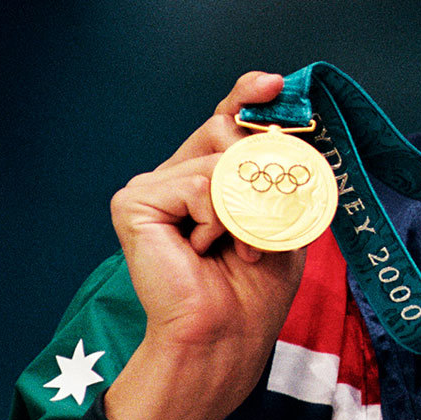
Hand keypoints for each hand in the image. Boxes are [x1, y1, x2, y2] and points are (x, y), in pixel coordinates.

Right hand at [104, 72, 308, 419]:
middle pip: (224, 128)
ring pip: (215, 154)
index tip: (274, 85)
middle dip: (258, 168)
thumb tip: (285, 133)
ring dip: (243, 205)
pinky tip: (204, 248)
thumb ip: (279, 174)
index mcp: (209, 176)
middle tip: (263, 221)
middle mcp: (177, 174)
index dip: (248, 95)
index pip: (227, 119)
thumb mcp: (282, 218)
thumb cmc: (254, 287)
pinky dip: (216, 215)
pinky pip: (196, 181)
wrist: (225, 334)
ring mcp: (153, 186)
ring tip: (238, 246)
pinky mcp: (135, 201)